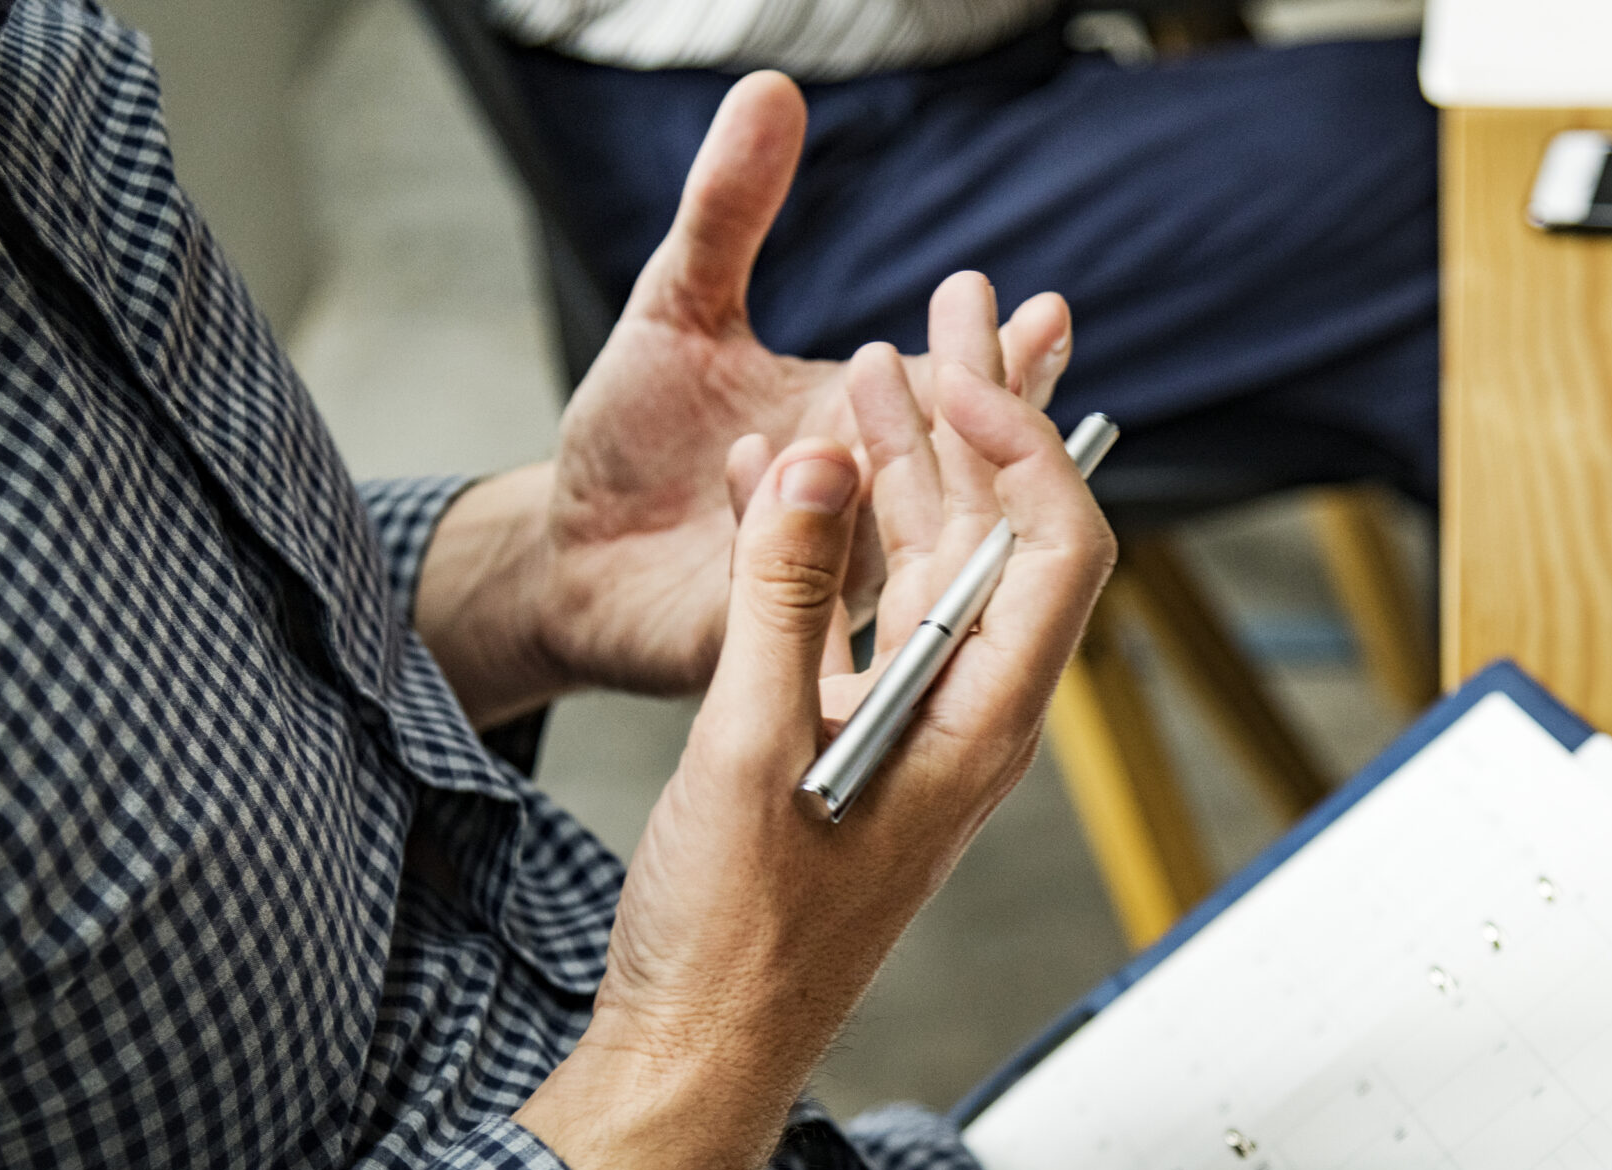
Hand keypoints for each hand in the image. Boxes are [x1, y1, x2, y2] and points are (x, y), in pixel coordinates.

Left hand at [410, 72, 1074, 728]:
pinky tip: (760, 466)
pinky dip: (777, 528)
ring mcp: (823, 582)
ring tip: (847, 415)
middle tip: (981, 356)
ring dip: (869, 476)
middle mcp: (863, 512)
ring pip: (881, 540)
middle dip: (973, 415)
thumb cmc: (638, 443)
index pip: (959, 399)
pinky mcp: (764, 637)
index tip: (1046, 312)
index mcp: (863, 432)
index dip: (1011, 366)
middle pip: (949, 476)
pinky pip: (787, 590)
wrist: (566, 554)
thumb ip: (729, 211)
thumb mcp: (676, 307)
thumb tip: (773, 90)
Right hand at [514, 359, 1113, 1169]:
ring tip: (860, 362)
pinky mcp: (850, 743)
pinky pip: (854, 618)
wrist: (694, 1051)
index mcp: (979, 724)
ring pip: (922, 569)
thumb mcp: (748, 743)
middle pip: (996, 539)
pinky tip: (776, 479)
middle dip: (967, 419)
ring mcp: (909, 730)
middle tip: (944, 308)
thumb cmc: (735, 934)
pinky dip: (822, 544)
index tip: (951, 371)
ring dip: (893, 468)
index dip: (1022, 445)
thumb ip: (780, 595)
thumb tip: (814, 458)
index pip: (1056, 551)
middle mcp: (964, 719)